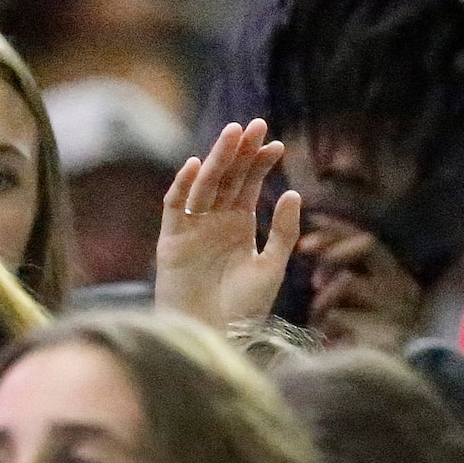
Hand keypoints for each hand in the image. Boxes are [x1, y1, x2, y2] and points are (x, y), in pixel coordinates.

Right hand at [155, 119, 301, 330]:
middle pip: (226, 179)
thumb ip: (282, 232)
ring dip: (217, 160)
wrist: (216, 336)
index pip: (248, 185)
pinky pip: (175, 208)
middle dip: (240, 152)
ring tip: (233, 134)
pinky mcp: (170, 242)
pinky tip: (197, 166)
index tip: (277, 145)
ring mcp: (191, 230)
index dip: (260, 164)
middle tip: (255, 125)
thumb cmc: (245, 308)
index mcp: (239, 225)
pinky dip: (183, 186)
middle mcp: (214, 222)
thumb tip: (293, 193)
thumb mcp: (272, 266)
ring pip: (203, 186)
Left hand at [302, 218, 426, 351]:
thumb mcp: (344, 300)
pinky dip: (326, 324)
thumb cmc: (346, 344)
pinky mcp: (386, 334)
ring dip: (324, 299)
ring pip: (349, 280)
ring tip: (319, 318)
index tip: (310, 221)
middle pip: (368, 245)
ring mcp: (398, 312)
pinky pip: (342, 314)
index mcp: (398, 280)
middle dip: (331, 245)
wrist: (362, 394)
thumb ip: (338, 269)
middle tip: (303, 250)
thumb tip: (312, 231)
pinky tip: (327, 338)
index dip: (337, 228)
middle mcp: (405, 291)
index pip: (370, 240)